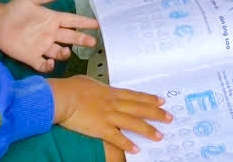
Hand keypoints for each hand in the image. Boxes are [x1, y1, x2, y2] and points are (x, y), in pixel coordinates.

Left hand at [0, 0, 98, 71]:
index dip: (84, 22)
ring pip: (59, 52)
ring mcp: (42, 46)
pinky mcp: (32, 57)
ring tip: (66, 51)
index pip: (72, 21)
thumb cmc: (14, 9)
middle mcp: (50, 34)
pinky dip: (49, 66)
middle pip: (71, 37)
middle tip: (93, 42)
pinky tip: (50, 62)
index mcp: (52, 19)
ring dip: (65, 53)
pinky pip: (44, 65)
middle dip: (82, 39)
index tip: (97, 24)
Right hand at [50, 75, 171, 153]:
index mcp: (112, 92)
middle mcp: (114, 104)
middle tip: (169, 117)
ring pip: (134, 123)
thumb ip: (99, 87)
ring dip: (148, 130)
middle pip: (140, 109)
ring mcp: (109, 116)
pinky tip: (136, 149)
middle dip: (157, 114)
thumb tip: (101, 88)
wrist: (62, 97)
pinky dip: (127, 144)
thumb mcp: (89, 82)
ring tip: (159, 135)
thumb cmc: (71, 88)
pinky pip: (117, 138)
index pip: (136, 96)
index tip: (162, 101)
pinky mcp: (101, 128)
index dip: (150, 99)